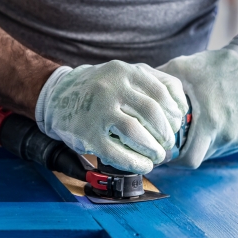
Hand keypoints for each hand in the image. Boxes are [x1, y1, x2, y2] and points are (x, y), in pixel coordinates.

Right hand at [35, 60, 188, 173]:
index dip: (174, 113)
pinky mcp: (87, 134)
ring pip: (136, 133)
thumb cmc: (98, 88)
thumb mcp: (123, 74)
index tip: (176, 126)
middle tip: (167, 145)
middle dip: (166, 134)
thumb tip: (180, 109)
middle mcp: (110, 88)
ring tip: (156, 156)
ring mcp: (98, 111)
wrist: (57, 96)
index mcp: (124, 71)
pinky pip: (117, 153)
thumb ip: (152, 82)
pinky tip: (142, 165)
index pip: (162, 93)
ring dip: (153, 149)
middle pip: (152, 113)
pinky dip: (135, 162)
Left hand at [158, 26, 237, 167]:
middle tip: (170, 143)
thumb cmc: (214, 65)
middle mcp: (225, 134)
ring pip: (209, 154)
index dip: (172, 159)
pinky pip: (222, 147)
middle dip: (181, 154)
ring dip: (196, 147)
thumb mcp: (181, 68)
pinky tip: (204, 127)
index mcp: (210, 122)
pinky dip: (210, 141)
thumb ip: (156, 83)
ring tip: (186, 132)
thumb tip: (133, 94)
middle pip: (197, 159)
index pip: (188, 160)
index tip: (161, 150)